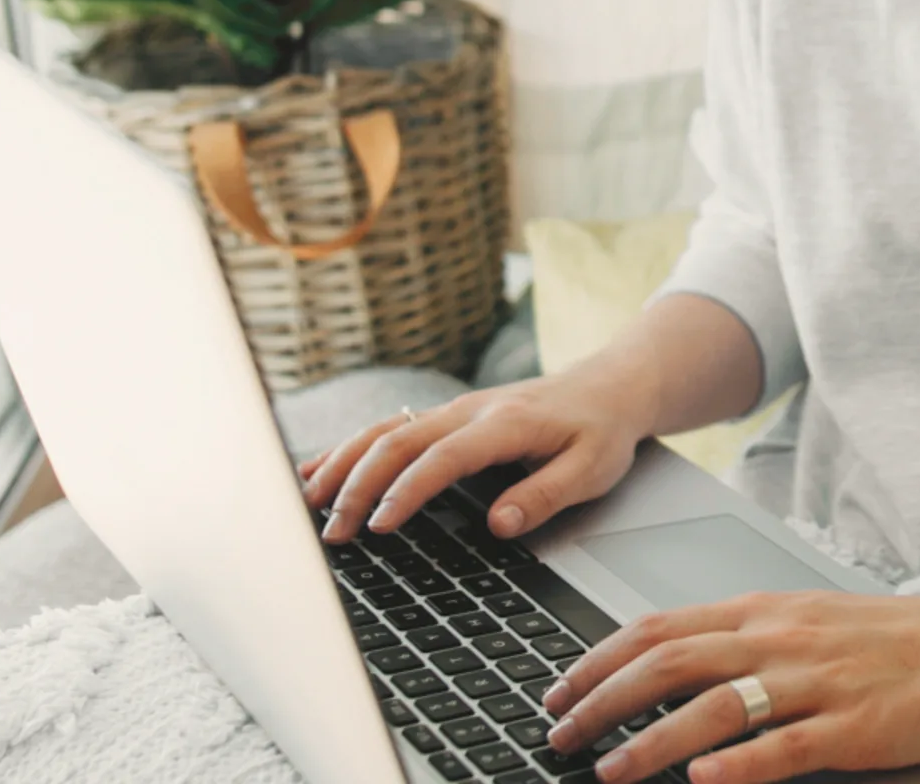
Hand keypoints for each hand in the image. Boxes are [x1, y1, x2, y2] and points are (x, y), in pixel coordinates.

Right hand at [299, 364, 657, 541]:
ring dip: (343, 464)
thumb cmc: (602, 430)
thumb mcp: (592, 469)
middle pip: (398, 442)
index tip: (379, 526)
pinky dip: (350, 449)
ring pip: (384, 431)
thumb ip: (545, 495)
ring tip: (308, 502)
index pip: (443, 458)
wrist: (610, 386)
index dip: (407, 491)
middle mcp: (469, 411)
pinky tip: (318, 469)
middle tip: (332, 532)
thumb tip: (499, 524)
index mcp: (504, 424)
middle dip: (358, 486)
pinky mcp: (447, 416)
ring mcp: (454, 410)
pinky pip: (390, 428)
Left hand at [539, 591, 919, 783]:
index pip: (659, 627)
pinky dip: (735, 765)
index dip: (599, 659)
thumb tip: (674, 661)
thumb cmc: (893, 640)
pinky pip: (783, 747)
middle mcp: (779, 640)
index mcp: (763, 612)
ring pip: (713, 706)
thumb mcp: (807, 620)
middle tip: (559, 734)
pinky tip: (698, 781)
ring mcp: (815, 683)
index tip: (559, 689)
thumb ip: (743, 638)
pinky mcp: (851, 728)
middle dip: (603, 701)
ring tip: (608, 770)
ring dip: (650, 740)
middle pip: (669, 663)